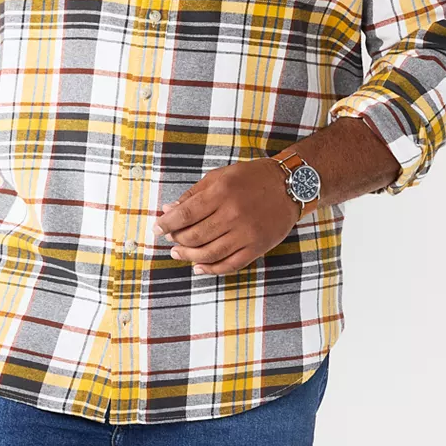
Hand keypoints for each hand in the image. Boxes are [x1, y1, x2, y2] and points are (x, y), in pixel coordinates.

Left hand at [152, 158, 300, 275]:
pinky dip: (211, 269)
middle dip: (177, 240)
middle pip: (195, 235)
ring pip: (209, 253)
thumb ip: (194, 193)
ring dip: (189, 257)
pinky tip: (199, 267)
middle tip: (169, 241)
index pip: (186, 213)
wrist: (289, 186)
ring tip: (178, 254)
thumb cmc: (251, 178)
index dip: (167, 224)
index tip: (156, 228)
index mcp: (221, 192)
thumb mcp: (220, 176)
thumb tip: (169, 209)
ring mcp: (245, 233)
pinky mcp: (257, 247)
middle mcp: (232, 213)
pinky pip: (230, 264)